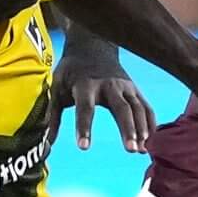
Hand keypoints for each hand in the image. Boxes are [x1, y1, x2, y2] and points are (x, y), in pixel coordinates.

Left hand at [51, 35, 155, 153]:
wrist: (92, 46)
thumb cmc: (70, 71)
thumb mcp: (56, 88)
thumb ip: (53, 116)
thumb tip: (47, 145)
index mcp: (85, 84)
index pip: (85, 108)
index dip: (84, 128)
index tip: (83, 147)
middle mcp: (109, 85)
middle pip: (121, 108)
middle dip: (127, 129)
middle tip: (131, 150)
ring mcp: (125, 86)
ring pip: (137, 108)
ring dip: (142, 129)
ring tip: (142, 151)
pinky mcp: (134, 89)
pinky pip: (146, 107)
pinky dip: (150, 124)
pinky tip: (150, 142)